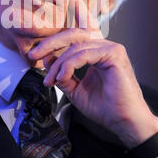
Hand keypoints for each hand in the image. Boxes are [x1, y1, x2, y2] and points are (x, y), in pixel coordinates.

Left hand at [28, 0, 157, 149]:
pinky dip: (69, 65)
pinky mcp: (114, 54)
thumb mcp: (74, 89)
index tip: (35, 53)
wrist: (123, 122)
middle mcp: (104, 46)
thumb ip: (62, 73)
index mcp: (96, 52)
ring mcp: (111, 48)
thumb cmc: (105, 108)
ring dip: (58, 64)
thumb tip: (46, 58)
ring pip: (75, 46)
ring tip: (50, 80)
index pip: (73, 37)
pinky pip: (84, 54)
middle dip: (50, 43)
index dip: (52, 40)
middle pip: (72, 35)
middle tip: (33, 55)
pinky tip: (62, 77)